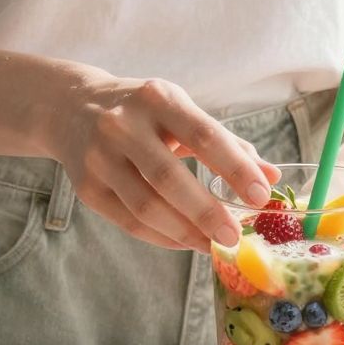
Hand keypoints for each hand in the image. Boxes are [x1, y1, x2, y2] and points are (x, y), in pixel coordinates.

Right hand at [37, 63, 280, 253]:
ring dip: (186, 232)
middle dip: (207, 212)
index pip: (202, 135)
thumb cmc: (142, 111)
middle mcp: (122, 125)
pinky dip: (162, 237)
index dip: (234, 168)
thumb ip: (227, 143)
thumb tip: (272, 178)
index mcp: (157, 98)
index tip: (261, 196)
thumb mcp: (181, 110)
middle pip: (168, 177)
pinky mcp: (86, 188)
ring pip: (145, 206)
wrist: (71, 108)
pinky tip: (186, 241)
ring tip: (215, 246)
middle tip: (236, 236)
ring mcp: (99, 158)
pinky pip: (129, 222)